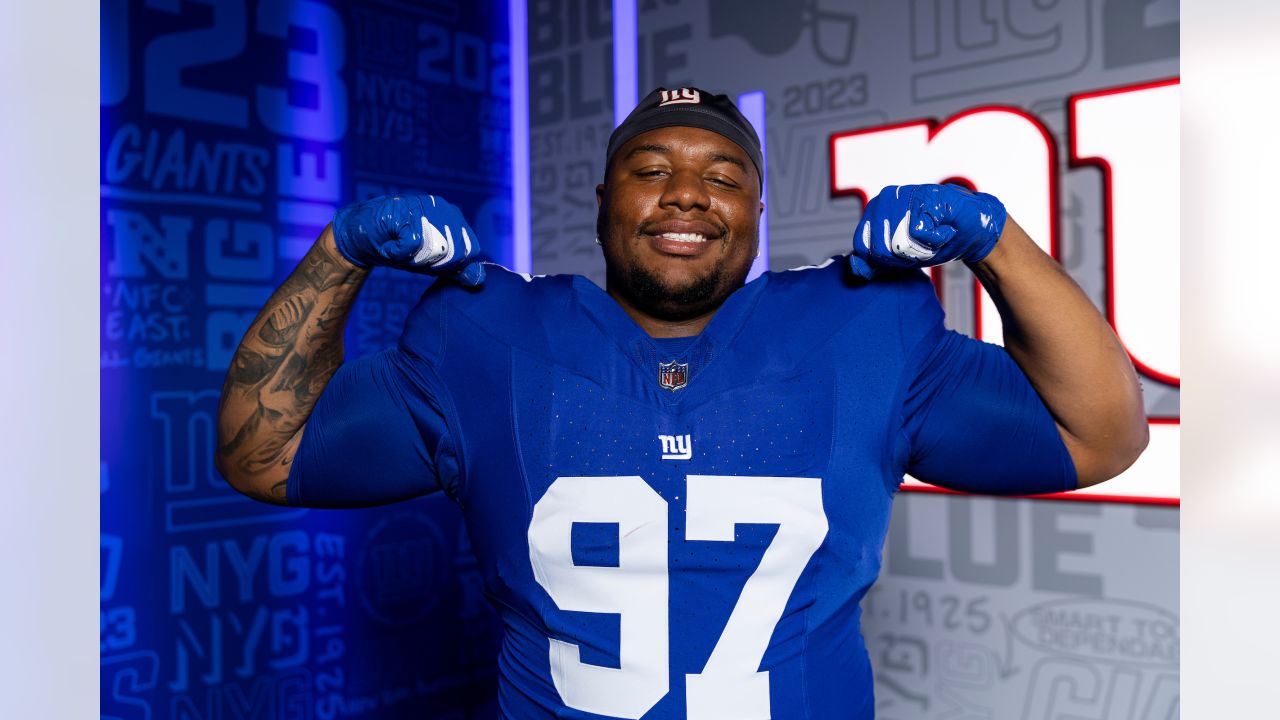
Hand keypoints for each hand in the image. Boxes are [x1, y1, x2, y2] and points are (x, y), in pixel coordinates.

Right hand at [332, 194, 484, 285]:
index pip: (470, 251)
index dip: (450, 265)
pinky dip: (397, 253)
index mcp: (455, 218)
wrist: (363, 237)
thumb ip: (457, 268)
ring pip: (436, 250)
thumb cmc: (401, 248)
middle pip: (455, 254)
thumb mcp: (433, 262)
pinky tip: (389, 242)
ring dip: (413, 258)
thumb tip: (479, 280)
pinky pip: (412, 247)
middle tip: (412, 253)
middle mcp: (444, 208)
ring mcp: (425, 207)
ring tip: (401, 246)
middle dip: (432, 263)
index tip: (428, 259)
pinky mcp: (406, 212)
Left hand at [849, 184, 1006, 278]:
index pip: (863, 248)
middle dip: (903, 257)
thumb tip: (857, 270)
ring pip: (899, 243)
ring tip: (931, 238)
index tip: (904, 254)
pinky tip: (943, 230)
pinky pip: (921, 234)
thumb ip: (874, 261)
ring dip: (920, 249)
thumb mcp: (897, 257)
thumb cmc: (933, 243)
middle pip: (880, 249)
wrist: (969, 231)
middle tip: (921, 246)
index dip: (885, 261)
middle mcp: (885, 198)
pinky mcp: (927, 197)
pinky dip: (936, 240)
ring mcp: (906, 195)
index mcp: (873, 211)